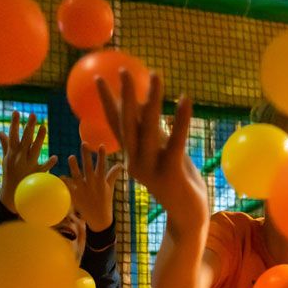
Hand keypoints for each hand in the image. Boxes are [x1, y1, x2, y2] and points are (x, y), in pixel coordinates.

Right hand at [0, 111, 57, 209]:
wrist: (12, 194)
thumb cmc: (10, 174)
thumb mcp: (6, 159)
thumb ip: (5, 145)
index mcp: (11, 154)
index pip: (12, 136)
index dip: (14, 124)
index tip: (16, 112)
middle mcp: (19, 158)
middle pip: (25, 140)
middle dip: (28, 127)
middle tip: (33, 115)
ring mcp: (28, 166)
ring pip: (34, 150)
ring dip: (39, 139)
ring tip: (44, 127)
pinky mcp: (36, 174)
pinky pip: (44, 168)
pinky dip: (49, 163)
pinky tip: (55, 157)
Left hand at [64, 145, 121, 232]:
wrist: (99, 219)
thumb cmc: (105, 201)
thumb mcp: (110, 188)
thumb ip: (113, 174)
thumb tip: (120, 164)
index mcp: (101, 182)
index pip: (102, 166)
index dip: (101, 156)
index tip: (101, 145)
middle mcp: (92, 185)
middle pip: (88, 167)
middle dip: (86, 155)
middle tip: (83, 143)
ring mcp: (83, 191)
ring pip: (77, 176)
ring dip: (74, 166)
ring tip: (71, 157)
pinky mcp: (75, 197)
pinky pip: (68, 188)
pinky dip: (65, 182)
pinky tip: (60, 176)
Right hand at [97, 71, 207, 230]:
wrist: (189, 217)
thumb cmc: (179, 182)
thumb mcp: (163, 154)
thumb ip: (154, 133)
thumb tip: (145, 106)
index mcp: (132, 158)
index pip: (117, 125)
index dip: (108, 102)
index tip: (98, 78)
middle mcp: (136, 162)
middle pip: (128, 124)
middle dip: (124, 95)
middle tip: (122, 70)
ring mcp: (151, 169)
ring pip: (149, 129)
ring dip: (153, 100)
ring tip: (156, 74)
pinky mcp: (171, 173)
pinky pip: (175, 142)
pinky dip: (180, 119)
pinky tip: (185, 99)